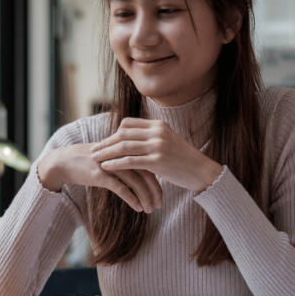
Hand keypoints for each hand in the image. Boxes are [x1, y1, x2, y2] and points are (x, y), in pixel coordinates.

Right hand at [38, 143, 162, 212]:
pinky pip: (122, 189)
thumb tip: (142, 174)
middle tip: (160, 204)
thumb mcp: (108, 159)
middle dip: (155, 190)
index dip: (158, 178)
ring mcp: (111, 164)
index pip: (148, 162)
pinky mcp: (100, 175)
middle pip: (146, 172)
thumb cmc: (87, 161)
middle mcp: (120, 155)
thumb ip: (125, 162)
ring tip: (150, 210)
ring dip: (146, 198)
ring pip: (136, 182)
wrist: (63, 162)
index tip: (162, 193)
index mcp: (124, 148)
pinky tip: (138, 208)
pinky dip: (133, 200)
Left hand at [90, 118, 223, 192]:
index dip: (113, 133)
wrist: (201, 171)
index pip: (128, 124)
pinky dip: (115, 163)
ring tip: (95, 159)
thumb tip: (133, 138)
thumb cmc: (182, 159)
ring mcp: (158, 146)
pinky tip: (106, 168)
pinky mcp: (158, 161)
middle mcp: (157, 132)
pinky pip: (130, 161)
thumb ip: (151, 137)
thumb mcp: (168, 142)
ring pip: (124, 146)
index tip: (104, 142)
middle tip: (93, 150)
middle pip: (123, 134)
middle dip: (106, 143)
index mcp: (158, 125)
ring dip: (106, 153)